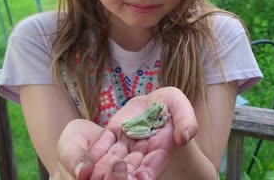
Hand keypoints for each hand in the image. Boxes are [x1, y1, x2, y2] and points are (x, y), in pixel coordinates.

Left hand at [55, 87, 197, 179]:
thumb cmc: (171, 105)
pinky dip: (96, 155)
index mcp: (161, 148)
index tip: (141, 178)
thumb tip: (184, 137)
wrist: (155, 101)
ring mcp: (126, 145)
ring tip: (95, 177)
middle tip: (113, 177)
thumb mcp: (181, 106)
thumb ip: (186, 120)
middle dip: (121, 175)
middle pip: (132, 168)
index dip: (148, 172)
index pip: (154, 165)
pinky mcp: (113, 135)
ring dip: (105, 170)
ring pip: (114, 160)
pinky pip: (104, 146)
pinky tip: (86, 164)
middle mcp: (142, 152)